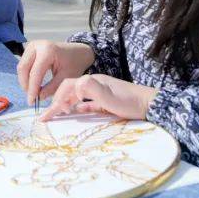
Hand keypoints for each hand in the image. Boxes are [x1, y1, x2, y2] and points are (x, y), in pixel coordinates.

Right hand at [16, 40, 95, 104]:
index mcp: (48, 50)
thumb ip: (52, 88)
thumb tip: (38, 97)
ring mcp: (32, 45)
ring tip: (33, 92)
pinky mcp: (30, 49)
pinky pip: (23, 64)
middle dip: (26, 85)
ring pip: (21, 66)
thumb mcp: (66, 78)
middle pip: (23, 67)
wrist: (77, 52)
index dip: (32, 88)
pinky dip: (26, 76)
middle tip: (31, 98)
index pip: (35, 72)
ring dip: (25, 81)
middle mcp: (37, 45)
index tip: (32, 102)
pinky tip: (33, 84)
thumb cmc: (74, 64)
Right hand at [38, 74, 157, 120]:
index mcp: (91, 81)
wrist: (151, 104)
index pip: (67, 86)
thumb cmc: (130, 101)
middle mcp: (93, 84)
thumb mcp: (109, 96)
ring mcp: (100, 92)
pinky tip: (76, 112)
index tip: (50, 112)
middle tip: (47, 116)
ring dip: (65, 104)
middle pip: (69, 91)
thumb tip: (75, 87)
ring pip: (77, 96)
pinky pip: (87, 102)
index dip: (56, 98)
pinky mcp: (107, 100)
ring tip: (57, 114)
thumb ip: (90, 89)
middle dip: (57, 102)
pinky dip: (78, 107)